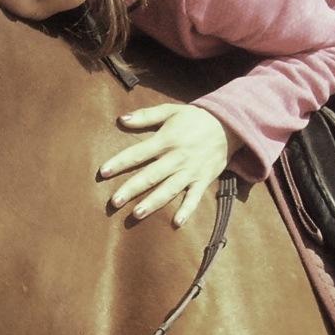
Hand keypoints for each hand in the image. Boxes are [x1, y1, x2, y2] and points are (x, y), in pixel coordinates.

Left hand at [98, 104, 237, 226]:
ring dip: (153, 203)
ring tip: (136, 214)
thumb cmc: (195, 118)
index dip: (120, 162)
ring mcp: (191, 171)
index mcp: (167, 140)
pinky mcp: (203, 180)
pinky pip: (194, 197)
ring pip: (169, 189)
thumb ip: (146, 116)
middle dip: (131, 189)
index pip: (139, 153)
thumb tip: (121, 119)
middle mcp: (177, 158)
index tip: (103, 172)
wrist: (230, 124)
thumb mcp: (171, 111)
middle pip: (151, 176)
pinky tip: (176, 223)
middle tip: (114, 202)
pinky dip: (187, 210)